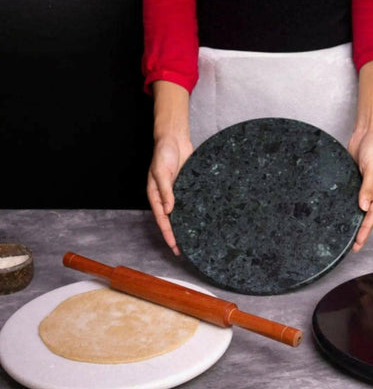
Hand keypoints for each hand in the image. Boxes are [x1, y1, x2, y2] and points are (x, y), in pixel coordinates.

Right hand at [147, 137, 192, 254]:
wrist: (175, 138)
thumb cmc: (163, 153)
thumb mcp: (161, 172)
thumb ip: (165, 191)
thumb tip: (169, 209)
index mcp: (155, 195)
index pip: (162, 219)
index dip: (168, 233)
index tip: (174, 246)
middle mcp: (165, 197)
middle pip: (171, 220)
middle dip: (176, 235)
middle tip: (183, 250)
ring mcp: (177, 193)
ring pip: (181, 213)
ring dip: (185, 225)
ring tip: (193, 240)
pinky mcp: (187, 187)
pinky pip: (190, 203)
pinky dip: (193, 212)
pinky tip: (200, 221)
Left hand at [347, 129, 372, 251]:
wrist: (366, 134)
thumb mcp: (372, 170)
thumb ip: (367, 189)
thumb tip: (363, 208)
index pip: (372, 218)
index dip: (364, 232)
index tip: (357, 245)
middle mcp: (371, 194)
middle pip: (364, 217)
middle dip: (358, 232)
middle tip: (350, 248)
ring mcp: (361, 189)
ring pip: (356, 210)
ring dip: (351, 222)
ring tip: (343, 236)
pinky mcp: (352, 183)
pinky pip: (348, 199)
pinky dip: (344, 208)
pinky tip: (337, 215)